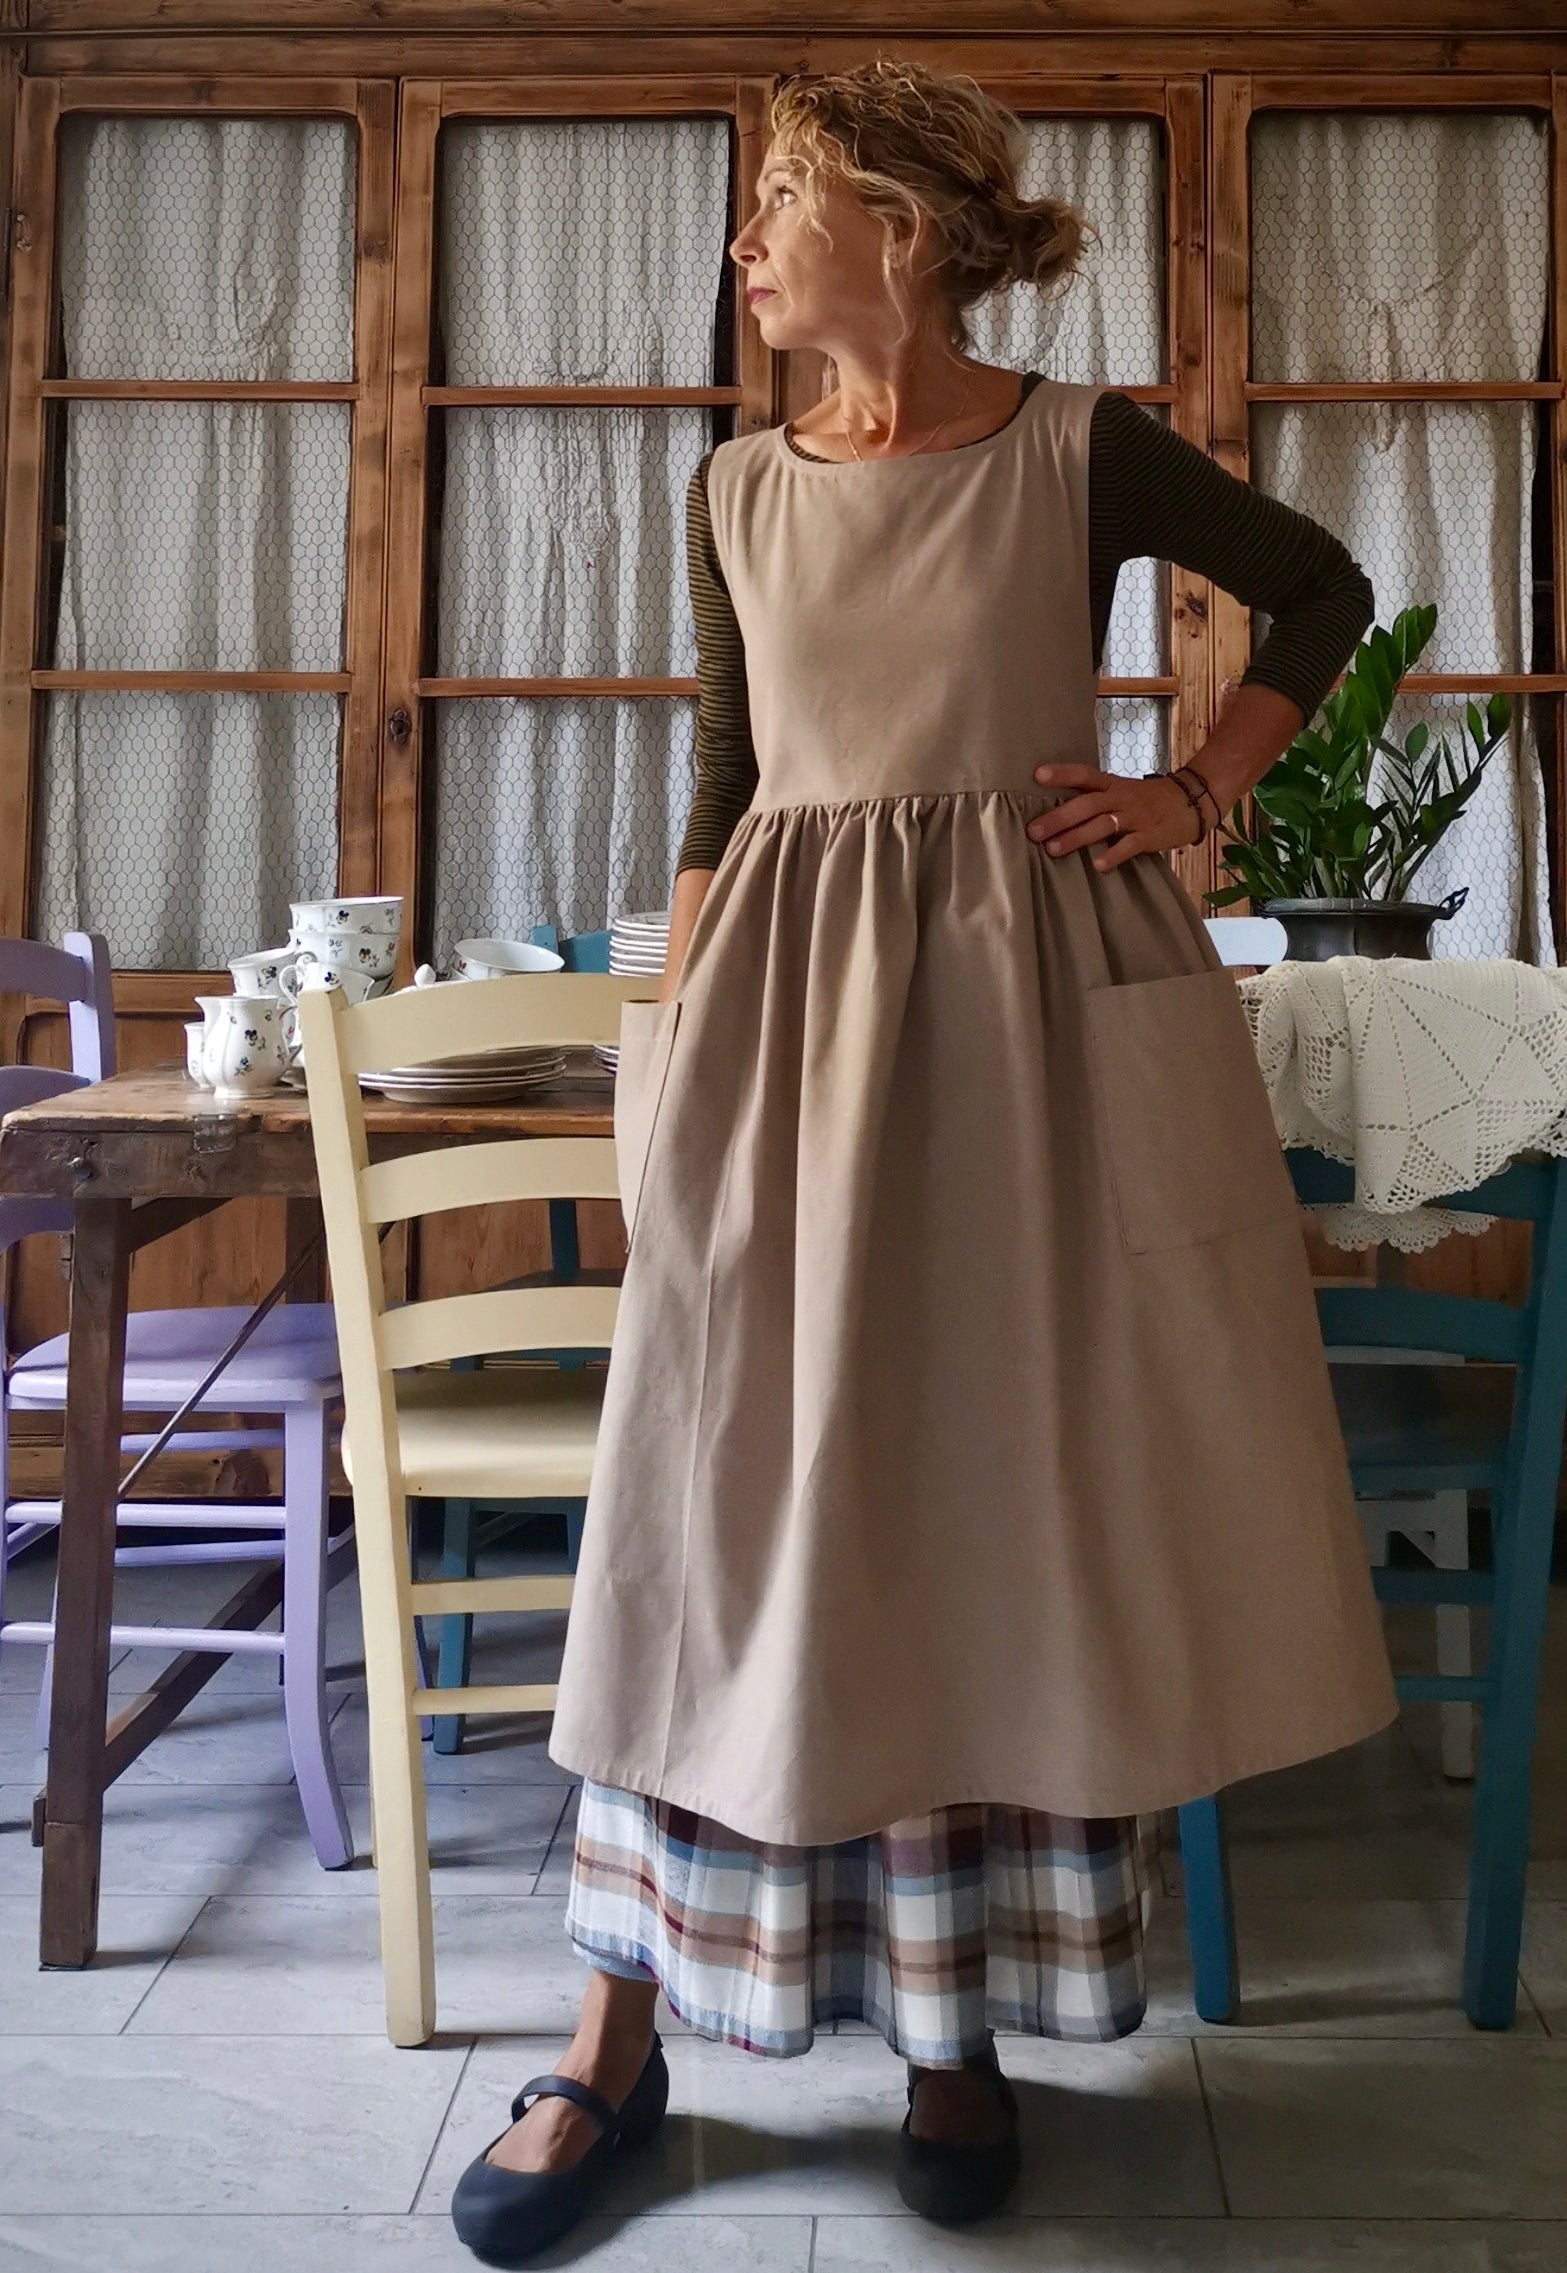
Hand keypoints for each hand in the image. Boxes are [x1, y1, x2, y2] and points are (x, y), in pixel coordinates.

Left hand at [1025, 762, 1201, 870]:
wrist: (1194, 801)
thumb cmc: (1149, 799)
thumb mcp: (1123, 791)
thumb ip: (1096, 799)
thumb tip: (1057, 812)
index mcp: (1112, 784)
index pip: (1084, 775)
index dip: (1062, 774)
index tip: (1037, 774)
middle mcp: (1121, 798)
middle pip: (1087, 804)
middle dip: (1059, 817)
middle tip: (1033, 831)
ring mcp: (1136, 816)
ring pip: (1102, 825)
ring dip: (1076, 837)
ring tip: (1052, 849)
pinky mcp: (1150, 835)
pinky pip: (1130, 845)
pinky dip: (1114, 854)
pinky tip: (1098, 865)